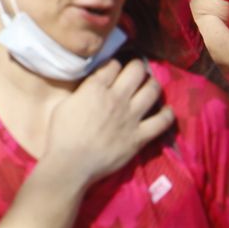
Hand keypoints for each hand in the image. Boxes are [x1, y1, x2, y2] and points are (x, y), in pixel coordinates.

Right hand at [40, 59, 174, 188]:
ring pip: (152, 90)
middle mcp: (117, 97)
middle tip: (137, 69)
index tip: (114, 68)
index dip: (114, 63)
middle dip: (138, 66)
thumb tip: (90, 85)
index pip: (113, 64)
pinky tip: (167, 110)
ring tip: (150, 84)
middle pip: (136, 71)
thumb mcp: (64, 103)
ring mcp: (131, 117)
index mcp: (95, 88)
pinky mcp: (140, 136)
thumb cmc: (61, 134)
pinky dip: (167, 114)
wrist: (71, 163)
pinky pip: (161, 122)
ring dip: (153, 83)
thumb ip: (81, 91)